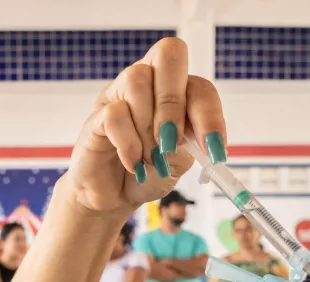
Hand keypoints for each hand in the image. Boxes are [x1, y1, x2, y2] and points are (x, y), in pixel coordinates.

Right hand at [62, 38, 224, 217]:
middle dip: (174, 104)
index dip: (209, 114)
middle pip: (168, 53)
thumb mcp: (180, 160)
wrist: (115, 200)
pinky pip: (114, 113)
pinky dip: (129, 142)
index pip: (199, 84)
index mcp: (176, 91)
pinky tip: (133, 162)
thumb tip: (202, 138)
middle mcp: (147, 82)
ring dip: (148, 127)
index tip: (213, 149)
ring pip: (137, 80)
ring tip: (150, 159)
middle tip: (172, 143)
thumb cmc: (149, 174)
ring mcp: (118, 94)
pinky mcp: (95, 116)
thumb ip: (193, 143)